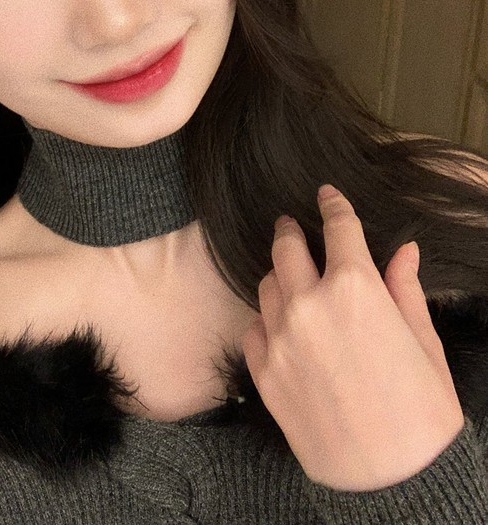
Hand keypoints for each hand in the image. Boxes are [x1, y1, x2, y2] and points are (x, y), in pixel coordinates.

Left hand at [241, 184, 464, 491]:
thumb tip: (404, 251)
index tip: (326, 194)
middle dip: (290, 231)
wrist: (391, 483)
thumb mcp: (424, 344)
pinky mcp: (263, 371)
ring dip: (279, 276)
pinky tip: (282, 329)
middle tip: (292, 226)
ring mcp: (280, 337)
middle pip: (287, 247)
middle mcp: (309, 303)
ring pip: (267, 285)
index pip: (338, 227)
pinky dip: (266, 322)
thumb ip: (404, 289)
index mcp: (356, 287)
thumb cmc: (421, 414)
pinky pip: (253, 329)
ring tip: (291, 280)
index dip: (332, 204)